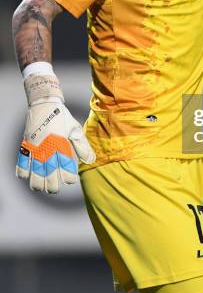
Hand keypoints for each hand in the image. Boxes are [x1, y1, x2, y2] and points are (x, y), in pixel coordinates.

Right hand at [16, 74, 95, 193]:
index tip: (71, 180)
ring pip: (34, 174)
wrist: (44, 103)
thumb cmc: (62, 116)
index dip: (69, 178)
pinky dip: (23, 173)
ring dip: (37, 184)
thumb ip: (82, 147)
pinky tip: (28, 177)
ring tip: (41, 187)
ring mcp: (35, 148)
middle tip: (55, 188)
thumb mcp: (75, 130)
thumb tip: (91, 161)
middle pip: (49, 176)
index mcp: (61, 144)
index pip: (66, 169)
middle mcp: (48, 149)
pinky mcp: (26, 146)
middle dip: (52, 186)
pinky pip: (21, 164)